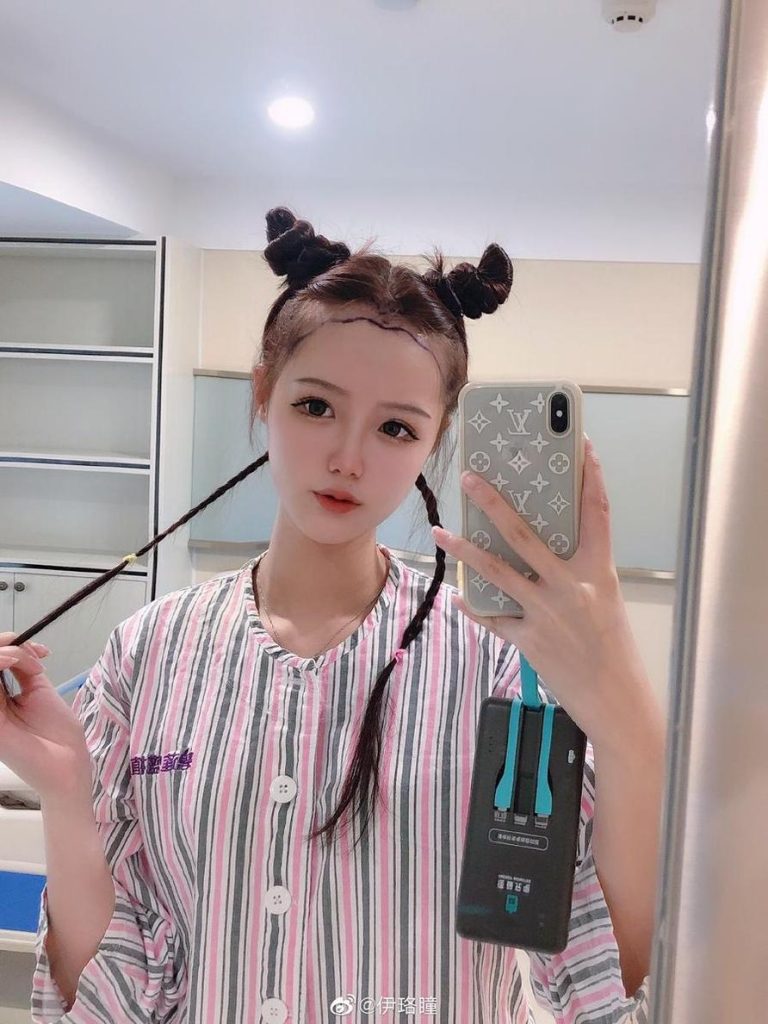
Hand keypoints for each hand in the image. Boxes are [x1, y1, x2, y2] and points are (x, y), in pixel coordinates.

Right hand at [0, 635, 90, 800]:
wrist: (68, 762)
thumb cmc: (56, 733)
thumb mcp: (38, 691)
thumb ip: (23, 669)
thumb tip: (17, 647)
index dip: (9, 645)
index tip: (41, 651)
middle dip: (7, 644)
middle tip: (34, 652)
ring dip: (7, 652)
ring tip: (32, 663)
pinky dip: (3, 661)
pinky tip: (23, 665)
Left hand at [431, 438, 652, 742]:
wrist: (615, 700)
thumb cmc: (612, 648)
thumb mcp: (604, 600)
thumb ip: (579, 572)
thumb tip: (543, 547)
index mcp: (599, 572)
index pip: (598, 514)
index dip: (591, 478)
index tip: (582, 447)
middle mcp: (572, 587)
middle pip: (526, 535)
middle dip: (494, 504)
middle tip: (471, 479)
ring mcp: (547, 613)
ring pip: (497, 571)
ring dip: (466, 549)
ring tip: (442, 530)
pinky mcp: (528, 640)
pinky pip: (493, 616)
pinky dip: (475, 605)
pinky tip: (458, 595)